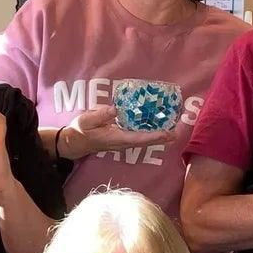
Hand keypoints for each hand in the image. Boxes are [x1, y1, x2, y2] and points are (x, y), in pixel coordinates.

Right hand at [57, 105, 172, 161]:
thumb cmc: (80, 131)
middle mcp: (123, 142)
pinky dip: (151, 132)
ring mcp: (123, 141)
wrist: (74, 142)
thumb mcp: (86, 120)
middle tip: (178, 131)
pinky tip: (159, 126)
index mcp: (116, 138)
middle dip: (162, 137)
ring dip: (159, 135)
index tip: (167, 133)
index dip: (154, 136)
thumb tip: (116, 109)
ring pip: (145, 140)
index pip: (138, 138)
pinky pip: (140, 136)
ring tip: (174, 129)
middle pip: (146, 141)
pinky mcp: (123, 138)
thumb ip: (100, 114)